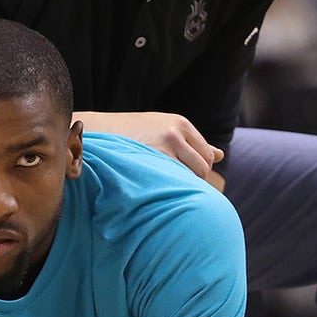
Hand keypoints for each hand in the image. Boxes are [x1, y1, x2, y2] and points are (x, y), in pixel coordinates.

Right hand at [73, 111, 223, 185]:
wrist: (96, 132)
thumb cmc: (131, 135)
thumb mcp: (164, 129)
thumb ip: (191, 143)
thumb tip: (220, 155)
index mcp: (180, 124)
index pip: (208, 156)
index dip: (198, 172)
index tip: (182, 180)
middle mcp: (175, 133)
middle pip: (203, 169)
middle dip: (192, 181)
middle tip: (172, 188)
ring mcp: (164, 147)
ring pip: (189, 178)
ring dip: (180, 187)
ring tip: (163, 190)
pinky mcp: (151, 160)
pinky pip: (171, 183)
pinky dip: (168, 191)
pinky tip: (155, 192)